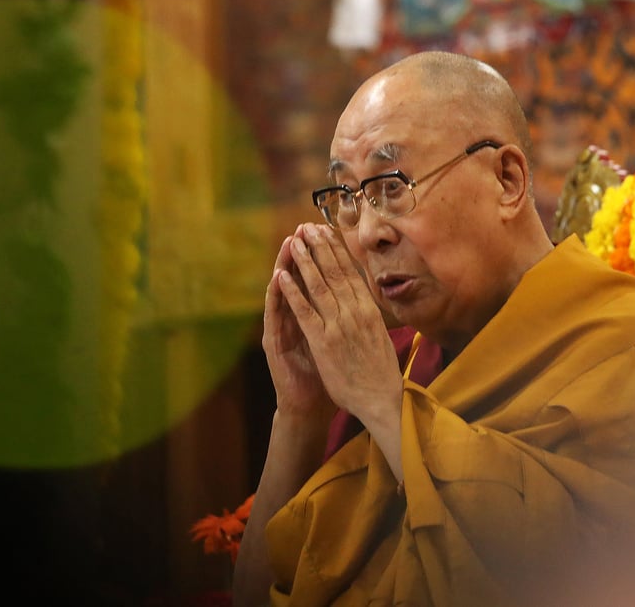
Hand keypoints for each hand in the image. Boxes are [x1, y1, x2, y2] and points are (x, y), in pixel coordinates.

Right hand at [262, 228, 335, 426]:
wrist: (308, 407)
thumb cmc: (327, 377)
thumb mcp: (341, 343)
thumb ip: (343, 320)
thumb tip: (360, 301)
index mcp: (314, 317)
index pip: (317, 280)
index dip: (322, 257)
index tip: (328, 233)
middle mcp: (295, 319)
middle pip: (300, 279)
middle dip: (304, 252)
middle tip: (306, 227)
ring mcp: (282, 329)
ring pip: (285, 291)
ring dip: (287, 265)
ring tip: (290, 242)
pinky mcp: (274, 343)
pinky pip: (277, 315)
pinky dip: (278, 294)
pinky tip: (278, 276)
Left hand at [277, 223, 401, 425]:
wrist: (382, 399)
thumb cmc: (382, 372)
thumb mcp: (381, 336)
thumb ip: (370, 317)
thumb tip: (365, 301)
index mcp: (369, 310)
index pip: (350, 273)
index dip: (336, 250)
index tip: (326, 232)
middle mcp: (355, 312)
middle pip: (334, 272)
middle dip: (319, 247)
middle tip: (306, 227)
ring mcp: (338, 325)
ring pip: (318, 285)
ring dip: (304, 261)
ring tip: (293, 242)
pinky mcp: (323, 341)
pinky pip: (304, 311)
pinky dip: (292, 292)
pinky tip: (281, 276)